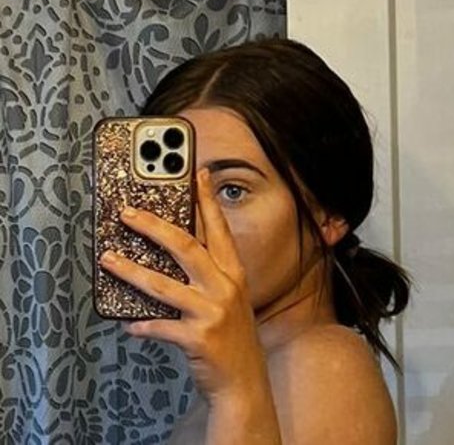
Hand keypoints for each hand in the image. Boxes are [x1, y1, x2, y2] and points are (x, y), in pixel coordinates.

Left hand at [100, 169, 268, 400]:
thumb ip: (208, 274)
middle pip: (186, 247)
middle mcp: (225, 287)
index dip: (207, 200)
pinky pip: (160, 327)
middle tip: (128, 213)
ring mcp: (212, 312)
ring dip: (131, 271)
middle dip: (154, 226)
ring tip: (109, 260)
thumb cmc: (232, 335)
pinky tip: (128, 324)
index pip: (219, 228)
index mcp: (233, 273)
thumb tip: (170, 253)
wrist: (244, 380)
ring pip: (163, 285)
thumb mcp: (228, 297)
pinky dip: (141, 325)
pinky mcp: (198, 338)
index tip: (198, 175)